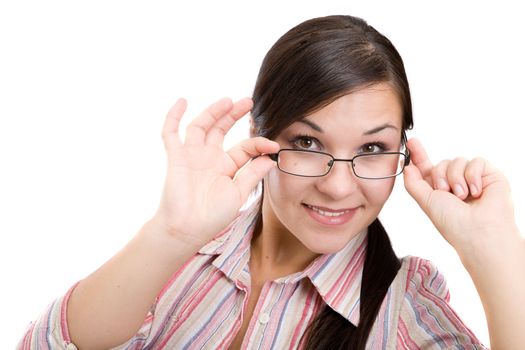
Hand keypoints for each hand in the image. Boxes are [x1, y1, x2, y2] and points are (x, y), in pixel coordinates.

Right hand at [152, 97, 278, 247]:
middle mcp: (209, 158)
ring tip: (227, 101)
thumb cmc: (212, 217)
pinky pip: (171, 133)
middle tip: (248, 102)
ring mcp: (192, 156)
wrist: (187, 229)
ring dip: (213, 112)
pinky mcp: (176, 157)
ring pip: (201, 126)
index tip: (273, 145)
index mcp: (226, 167)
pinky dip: (174, 117)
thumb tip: (271, 158)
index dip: (259, 144)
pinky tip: (182, 101)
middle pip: (222, 129)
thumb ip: (252, 174)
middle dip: (234, 115)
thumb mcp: (238, 194)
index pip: (244, 147)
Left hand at [403, 138, 518, 257]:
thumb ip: (413, 182)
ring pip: (457, 161)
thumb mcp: (425, 201)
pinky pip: (476, 161)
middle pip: (441, 163)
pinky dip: (473, 176)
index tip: (411, 142)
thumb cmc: (452, 223)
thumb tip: (407, 165)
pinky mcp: (489, 175)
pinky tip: (477, 192)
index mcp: (439, 191)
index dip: (418, 155)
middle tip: (445, 192)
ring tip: (462, 196)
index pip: (427, 168)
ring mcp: (473, 179)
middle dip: (440, 176)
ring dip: (456, 179)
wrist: (478, 231)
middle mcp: (456, 184)